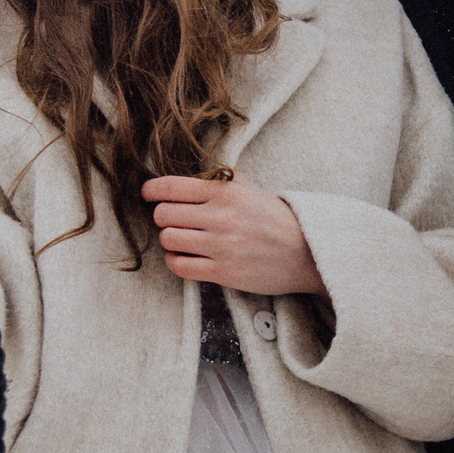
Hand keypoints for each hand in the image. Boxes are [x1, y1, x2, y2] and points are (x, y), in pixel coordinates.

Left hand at [143, 174, 325, 296]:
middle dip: (163, 217)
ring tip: (182, 240)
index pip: (171, 186)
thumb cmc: (273, 219)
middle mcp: (221, 216)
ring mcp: (221, 246)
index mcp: (226, 191)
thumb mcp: (248, 188)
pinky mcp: (223, 272)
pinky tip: (185, 258)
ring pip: (168, 239)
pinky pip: (179, 266)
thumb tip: (180, 179)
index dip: (151, 190)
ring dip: (170, 240)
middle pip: (163, 214)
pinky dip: (175, 262)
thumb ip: (216, 180)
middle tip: (173, 220)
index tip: (147, 194)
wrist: (306, 252)